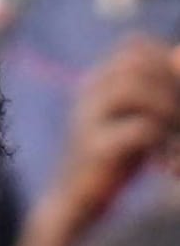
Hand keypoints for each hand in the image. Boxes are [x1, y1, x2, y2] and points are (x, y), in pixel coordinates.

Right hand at [50, 37, 179, 228]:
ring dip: (167, 108)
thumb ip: (159, 86)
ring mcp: (86, 119)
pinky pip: (142, 127)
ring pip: (136, 88)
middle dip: (170, 85)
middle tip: (175, 119)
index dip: (162, 62)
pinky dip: (161, 139)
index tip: (171, 95)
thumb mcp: (139, 114)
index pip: (134, 45)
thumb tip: (179, 52)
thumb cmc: (115, 155)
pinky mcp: (95, 148)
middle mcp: (86, 93)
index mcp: (96, 80)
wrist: (77, 200)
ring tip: (172, 134)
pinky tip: (161, 158)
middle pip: (138, 63)